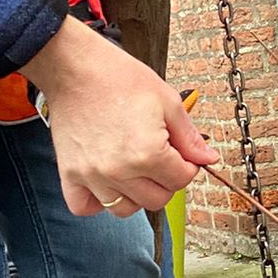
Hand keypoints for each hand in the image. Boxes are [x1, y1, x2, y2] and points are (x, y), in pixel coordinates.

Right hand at [20, 15, 217, 216]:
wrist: (75, 68)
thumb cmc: (117, 77)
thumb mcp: (166, 100)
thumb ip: (189, 136)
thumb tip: (207, 157)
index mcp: (147, 152)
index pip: (182, 179)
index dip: (187, 165)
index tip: (179, 152)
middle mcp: (119, 170)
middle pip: (157, 199)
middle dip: (166, 180)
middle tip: (160, 158)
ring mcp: (92, 175)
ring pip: (124, 209)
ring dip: (135, 193)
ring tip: (134, 169)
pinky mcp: (70, 174)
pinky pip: (84, 207)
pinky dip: (97, 202)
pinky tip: (107, 182)